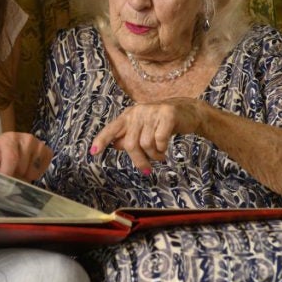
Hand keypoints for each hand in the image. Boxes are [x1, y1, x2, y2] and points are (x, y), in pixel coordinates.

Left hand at [0, 132, 53, 181]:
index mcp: (9, 139)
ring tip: (18, 170)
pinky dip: (34, 174)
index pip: (12, 158)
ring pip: (32, 172)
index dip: (7, 174)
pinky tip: (28, 168)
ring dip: (24, 176)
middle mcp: (27, 139)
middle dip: (15, 176)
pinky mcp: (47, 152)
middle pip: (22, 168)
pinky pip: (42, 171)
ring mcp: (39, 145)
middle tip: (10, 173)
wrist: (9, 148)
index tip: (3, 186)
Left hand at [90, 98, 206, 172]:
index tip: (93, 153)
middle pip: (130, 143)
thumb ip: (128, 136)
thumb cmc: (161, 123)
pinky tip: (165, 147)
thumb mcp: (142, 128)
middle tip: (146, 169)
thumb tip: (115, 145)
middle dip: (139, 160)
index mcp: (128, 116)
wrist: (188, 111)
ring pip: (146, 144)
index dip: (102, 140)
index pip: (111, 129)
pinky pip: (160, 140)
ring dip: (154, 155)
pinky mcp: (167, 114)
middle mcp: (138, 112)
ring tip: (160, 155)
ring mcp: (152, 112)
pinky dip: (162, 148)